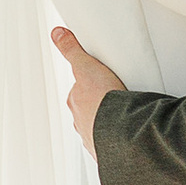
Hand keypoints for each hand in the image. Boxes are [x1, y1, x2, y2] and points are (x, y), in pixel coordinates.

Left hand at [52, 23, 125, 155]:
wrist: (120, 132)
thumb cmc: (102, 101)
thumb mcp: (86, 66)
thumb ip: (72, 49)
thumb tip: (57, 33)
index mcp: (76, 102)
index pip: (82, 90)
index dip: (94, 84)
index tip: (106, 82)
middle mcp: (81, 121)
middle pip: (91, 108)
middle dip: (102, 104)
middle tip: (118, 95)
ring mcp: (94, 137)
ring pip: (101, 126)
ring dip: (110, 121)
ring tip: (126, 114)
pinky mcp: (108, 150)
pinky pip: (113, 142)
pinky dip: (119, 137)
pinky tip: (128, 132)